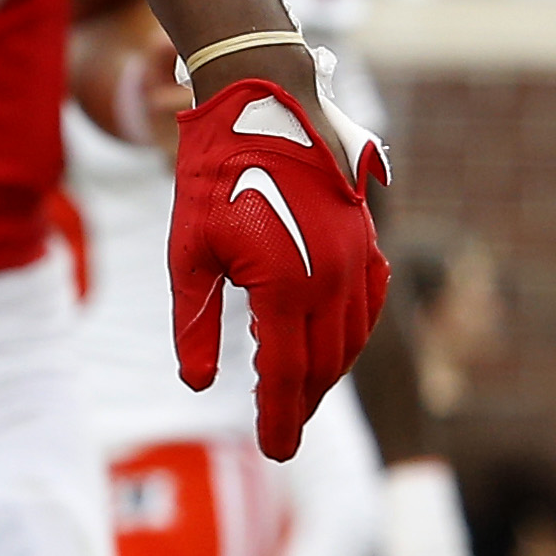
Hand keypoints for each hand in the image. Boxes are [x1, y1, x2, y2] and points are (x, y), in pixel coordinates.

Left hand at [170, 74, 391, 456]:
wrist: (263, 103)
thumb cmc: (213, 173)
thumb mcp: (187, 249)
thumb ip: (193, 321)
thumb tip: (196, 383)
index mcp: (284, 287)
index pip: (285, 375)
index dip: (279, 417)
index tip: (273, 452)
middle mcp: (331, 281)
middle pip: (322, 365)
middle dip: (302, 404)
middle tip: (282, 435)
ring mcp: (356, 259)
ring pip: (351, 339)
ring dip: (328, 374)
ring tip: (302, 397)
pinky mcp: (365, 238)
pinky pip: (368, 303)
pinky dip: (353, 334)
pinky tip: (336, 345)